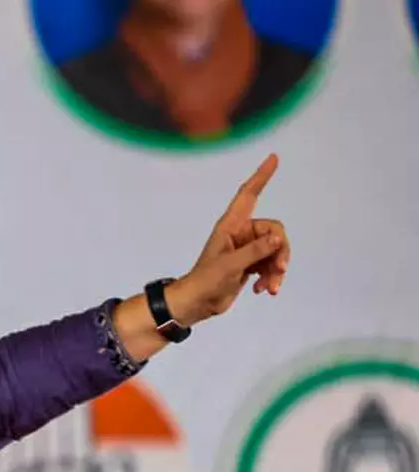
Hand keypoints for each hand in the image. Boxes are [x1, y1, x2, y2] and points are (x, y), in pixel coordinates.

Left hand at [170, 153, 291, 325]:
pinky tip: (262, 291)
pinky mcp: (251, 264)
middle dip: (281, 252)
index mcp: (231, 226)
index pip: (248, 195)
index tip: (273, 158)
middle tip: (279, 271)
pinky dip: (271, 278)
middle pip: (275, 231)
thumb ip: (255, 251)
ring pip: (277, 250)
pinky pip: (272, 264)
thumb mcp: (230, 266)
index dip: (260, 176)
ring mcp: (247, 249)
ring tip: (270, 288)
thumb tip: (278, 238)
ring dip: (277, 269)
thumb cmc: (205, 281)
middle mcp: (241, 233)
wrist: (197, 304)